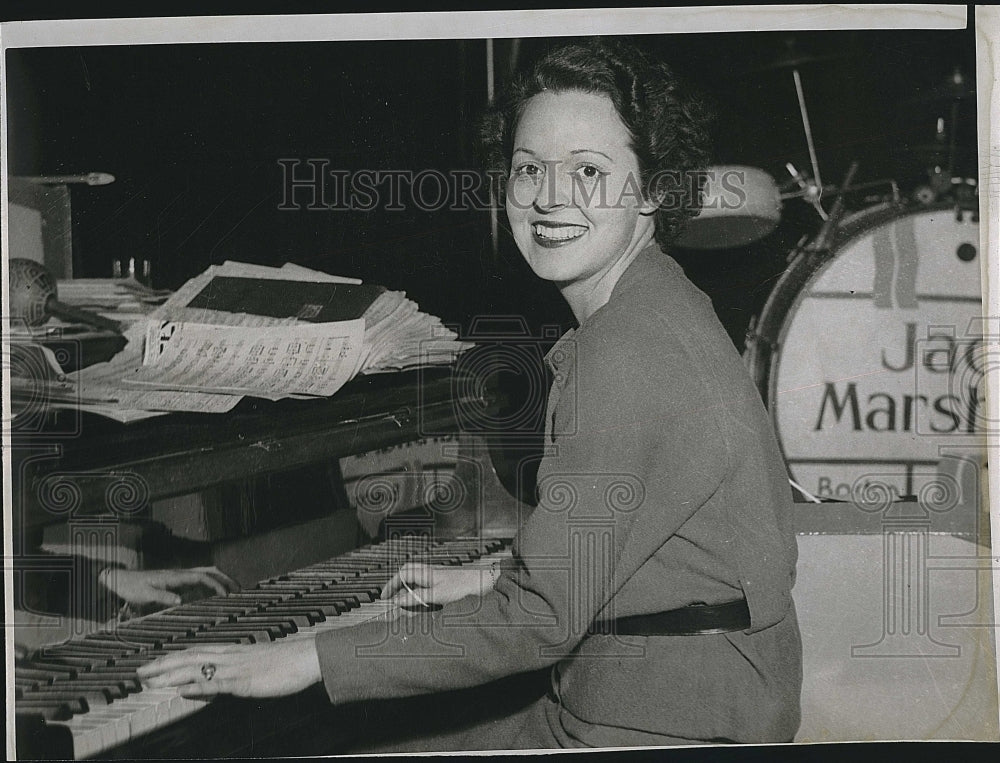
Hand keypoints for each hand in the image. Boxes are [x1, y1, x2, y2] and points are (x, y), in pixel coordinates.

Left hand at [100, 566, 238, 607]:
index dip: (217, 585)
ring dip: (221, 580)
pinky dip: (212, 584)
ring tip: (234, 590)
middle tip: (240, 590)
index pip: (203, 577)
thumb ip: (163, 597)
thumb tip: (181, 601)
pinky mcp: (178, 582)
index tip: (226, 596)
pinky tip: (216, 594)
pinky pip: (200, 580)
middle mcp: (181, 574)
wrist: (120, 581)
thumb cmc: (132, 588)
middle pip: (210, 571)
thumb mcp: (145, 595)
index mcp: (176, 576)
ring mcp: (180, 577)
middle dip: (227, 579)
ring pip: (207, 573)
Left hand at [137, 639, 321, 697]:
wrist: (308, 657)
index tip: (151, 664)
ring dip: (172, 674)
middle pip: (189, 657)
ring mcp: (237, 668)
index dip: (171, 657)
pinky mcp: (245, 681)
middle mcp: (230, 656)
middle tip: (139, 672)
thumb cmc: (286, 662)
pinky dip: (198, 686)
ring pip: (198, 668)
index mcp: (233, 651)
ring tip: (150, 680)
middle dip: (162, 664)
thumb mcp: (255, 665)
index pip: (195, 652)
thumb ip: (231, 672)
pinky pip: (218, 683)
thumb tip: (208, 680)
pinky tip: (183, 690)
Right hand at [380, 562, 491, 607]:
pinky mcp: (444, 581)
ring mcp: (437, 575)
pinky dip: (418, 592)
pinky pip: (425, 584)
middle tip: (390, 598)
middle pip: (407, 573)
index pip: (401, 574)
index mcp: (426, 573)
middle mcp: (430, 572)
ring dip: (408, 589)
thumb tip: (398, 600)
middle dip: (397, 584)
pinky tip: (421, 602)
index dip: (390, 585)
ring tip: (404, 604)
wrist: (482, 582)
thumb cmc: (462, 587)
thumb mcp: (437, 595)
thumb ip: (417, 597)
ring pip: (416, 579)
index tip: (383, 597)